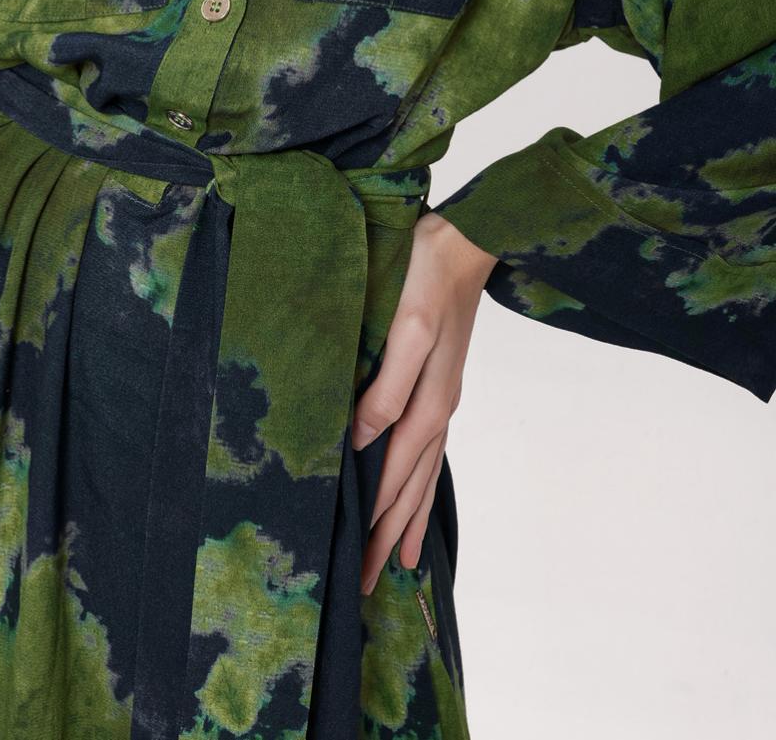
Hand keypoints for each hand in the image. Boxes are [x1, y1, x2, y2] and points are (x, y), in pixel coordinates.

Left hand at [352, 210, 497, 594]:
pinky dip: (421, 479)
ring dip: (409, 516)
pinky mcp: (440, 380)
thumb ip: (387, 386)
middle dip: (389, 536)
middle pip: (412, 487)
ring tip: (400, 558)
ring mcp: (443, 396)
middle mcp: (439, 408)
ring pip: (423, 472)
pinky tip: (416, 486)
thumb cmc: (428, 275)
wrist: (465, 239)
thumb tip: (363, 440)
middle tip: (369, 583)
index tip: (358, 567)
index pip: (397, 479)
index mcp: (429, 401)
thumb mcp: (407, 328)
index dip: (377, 523)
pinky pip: (429, 447)